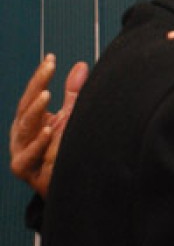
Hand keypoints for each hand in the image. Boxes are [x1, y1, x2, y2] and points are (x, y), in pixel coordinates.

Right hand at [9, 55, 88, 196]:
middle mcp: (22, 133)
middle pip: (27, 106)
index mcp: (30, 120)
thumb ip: (73, 94)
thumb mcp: (69, 118)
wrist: (67, 186)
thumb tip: (81, 65)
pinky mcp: (24, 168)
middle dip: (37, 85)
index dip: (40, 76)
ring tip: (46, 95)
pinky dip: (38, 143)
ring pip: (24, 128)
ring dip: (36, 111)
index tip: (50, 58)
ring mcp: (20, 150)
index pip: (33, 94)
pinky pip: (28, 155)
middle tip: (49, 68)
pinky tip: (48, 131)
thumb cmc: (64, 150)